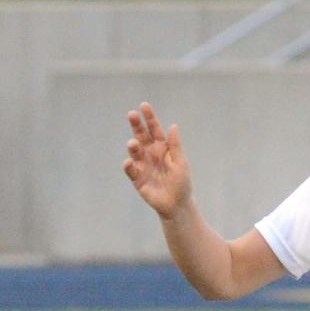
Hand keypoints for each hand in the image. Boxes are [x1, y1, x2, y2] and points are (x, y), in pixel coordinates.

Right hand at [123, 103, 191, 217]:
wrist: (177, 204)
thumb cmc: (181, 182)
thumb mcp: (181, 163)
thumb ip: (175, 146)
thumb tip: (173, 126)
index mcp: (162, 147)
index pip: (154, 129)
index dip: (149, 118)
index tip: (143, 106)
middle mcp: (150, 153)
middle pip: (142, 136)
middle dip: (136, 125)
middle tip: (131, 114)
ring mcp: (143, 165)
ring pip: (135, 152)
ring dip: (133, 146)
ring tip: (133, 143)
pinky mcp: (137, 178)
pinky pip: (131, 170)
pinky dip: (129, 166)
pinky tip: (129, 162)